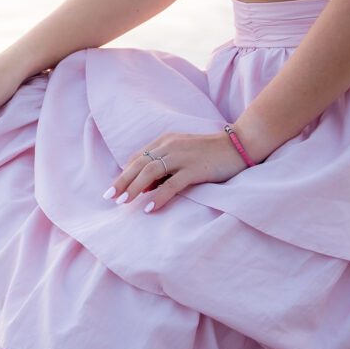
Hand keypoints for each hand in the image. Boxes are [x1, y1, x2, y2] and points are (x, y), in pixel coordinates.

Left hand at [105, 129, 248, 212]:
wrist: (239, 145)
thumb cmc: (211, 152)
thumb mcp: (184, 153)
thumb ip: (166, 165)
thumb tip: (145, 186)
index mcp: (166, 141)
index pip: (139, 158)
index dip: (126, 173)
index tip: (115, 189)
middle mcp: (171, 146)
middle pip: (140, 164)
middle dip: (123, 181)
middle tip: (110, 196)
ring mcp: (183, 157)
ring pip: (151, 172)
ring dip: (135, 187)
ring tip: (124, 202)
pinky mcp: (195, 169)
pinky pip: (172, 184)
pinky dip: (159, 196)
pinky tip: (149, 208)